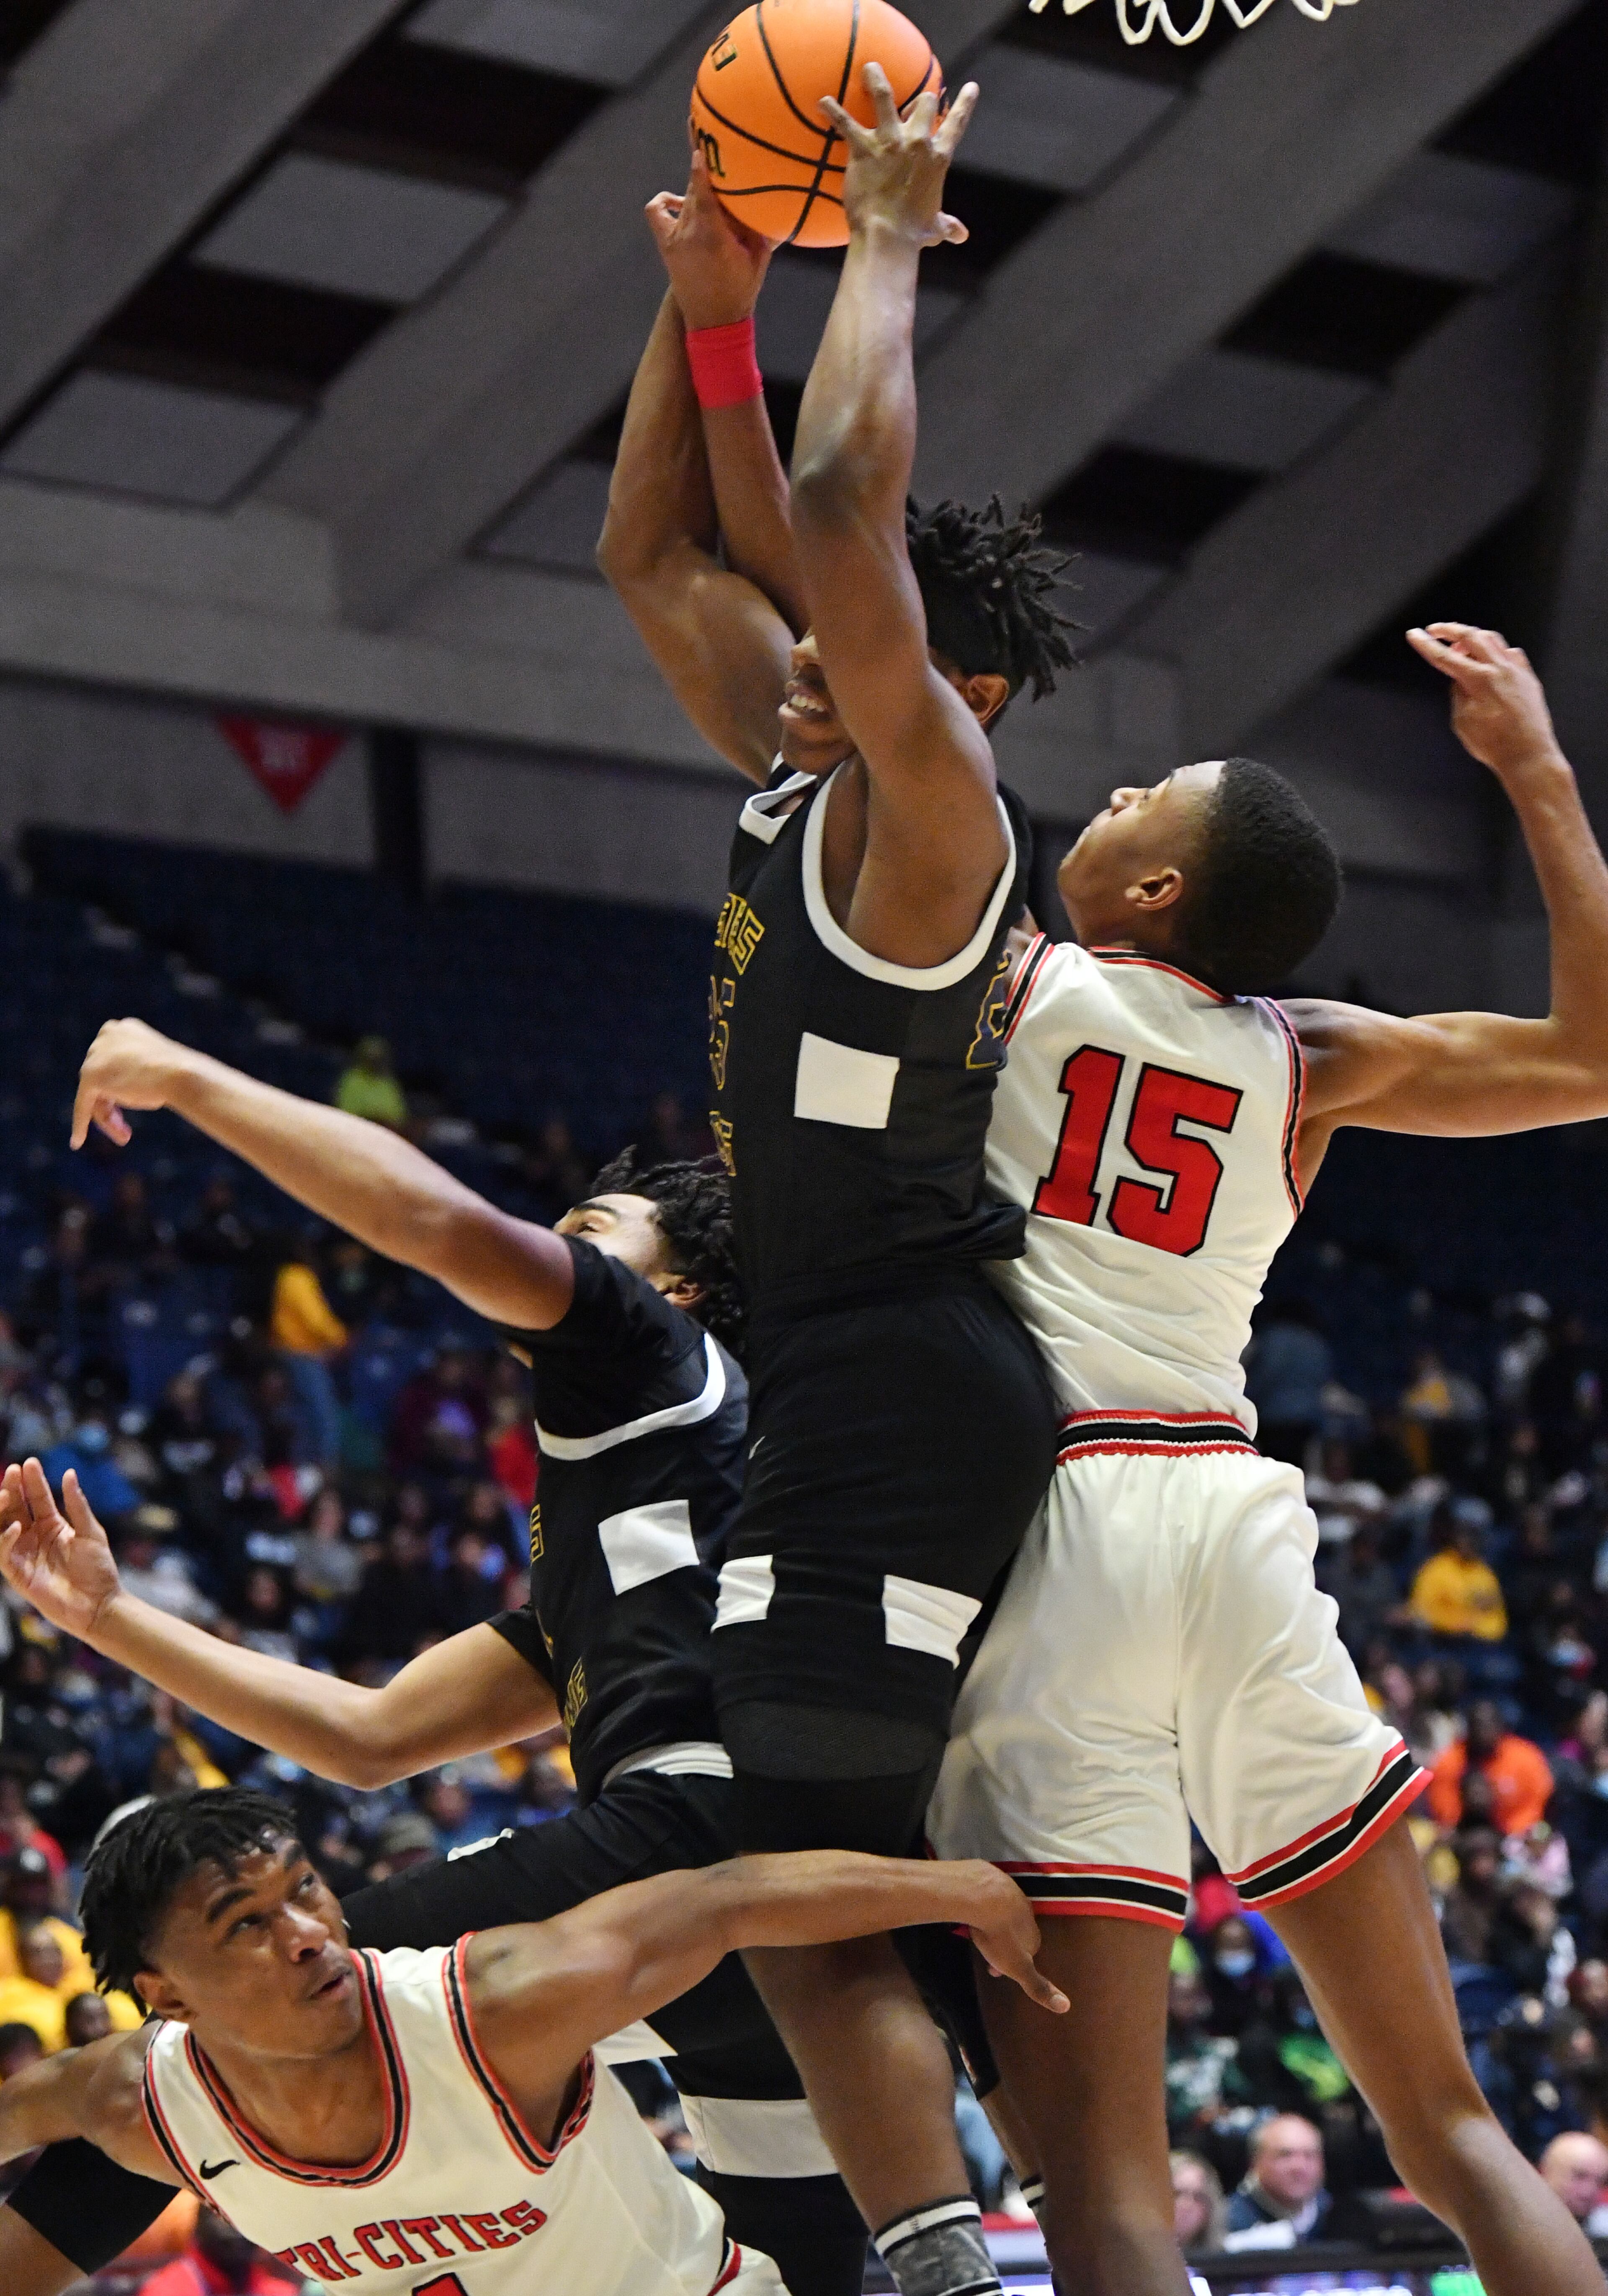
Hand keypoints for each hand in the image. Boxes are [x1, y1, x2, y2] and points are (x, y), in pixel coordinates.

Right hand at [0, 1460, 122, 1640]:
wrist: (99, 1604)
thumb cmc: (99, 1569)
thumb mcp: (91, 1532)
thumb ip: (77, 1504)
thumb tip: (69, 1473)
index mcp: (53, 1526)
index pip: (37, 1499)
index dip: (32, 1481)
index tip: (29, 1462)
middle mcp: (35, 1537)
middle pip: (17, 1508)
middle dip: (13, 1489)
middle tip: (13, 1471)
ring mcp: (25, 1554)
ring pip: (2, 1527)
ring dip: (1, 1510)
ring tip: (6, 1493)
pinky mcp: (18, 1574)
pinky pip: (4, 1553)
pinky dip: (5, 1539)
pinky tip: (17, 1526)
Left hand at [71, 1017, 188, 1149]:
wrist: (181, 1075)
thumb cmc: (179, 1075)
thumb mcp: (155, 1066)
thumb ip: (134, 1071)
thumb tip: (122, 1089)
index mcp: (122, 1029)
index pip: (110, 1061)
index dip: (118, 1088)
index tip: (126, 1105)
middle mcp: (106, 1035)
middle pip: (101, 1078)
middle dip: (112, 1106)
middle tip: (127, 1132)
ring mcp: (96, 1054)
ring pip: (94, 1093)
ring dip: (108, 1118)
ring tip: (125, 1136)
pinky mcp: (91, 1075)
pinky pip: (83, 1104)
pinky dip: (81, 1123)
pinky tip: (77, 1142)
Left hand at [646, 144, 773, 329]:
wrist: (713, 322)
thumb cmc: (739, 291)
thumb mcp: (758, 257)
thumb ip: (756, 226)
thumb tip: (759, 198)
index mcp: (713, 236)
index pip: (703, 193)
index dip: (701, 167)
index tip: (700, 145)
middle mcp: (689, 233)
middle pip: (694, 192)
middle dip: (704, 175)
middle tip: (715, 158)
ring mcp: (674, 238)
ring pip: (682, 200)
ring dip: (695, 192)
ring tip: (708, 190)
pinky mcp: (665, 245)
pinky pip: (657, 212)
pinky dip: (665, 202)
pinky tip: (678, 202)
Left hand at [819, 64, 975, 249]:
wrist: (887, 237)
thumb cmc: (912, 233)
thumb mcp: (933, 228)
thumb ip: (946, 225)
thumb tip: (960, 236)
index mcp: (938, 158)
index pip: (956, 125)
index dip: (964, 104)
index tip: (970, 88)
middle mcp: (917, 142)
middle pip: (924, 103)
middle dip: (918, 100)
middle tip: (906, 106)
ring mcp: (890, 142)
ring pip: (884, 97)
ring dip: (876, 80)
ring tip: (870, 68)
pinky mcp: (864, 148)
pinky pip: (845, 122)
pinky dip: (833, 111)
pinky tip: (823, 102)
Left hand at [956, 1863, 1068, 2013]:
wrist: (982, 1895)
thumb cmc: (1000, 1936)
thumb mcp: (1018, 1967)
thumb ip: (1039, 1987)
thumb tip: (1066, 2007)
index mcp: (1033, 1935)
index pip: (1029, 1952)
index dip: (1014, 1963)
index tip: (996, 1972)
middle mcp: (1026, 1912)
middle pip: (1017, 1931)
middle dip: (1004, 1942)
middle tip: (984, 1951)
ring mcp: (1010, 1892)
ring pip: (1004, 1912)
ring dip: (994, 1922)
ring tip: (977, 1930)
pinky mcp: (992, 1878)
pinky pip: (989, 1894)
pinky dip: (983, 1903)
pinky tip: (972, 1908)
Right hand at [1407, 624, 1564, 782]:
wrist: (1529, 755)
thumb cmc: (1495, 744)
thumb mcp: (1463, 721)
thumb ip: (1458, 694)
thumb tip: (1459, 679)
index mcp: (1479, 680)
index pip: (1445, 657)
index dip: (1427, 645)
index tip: (1414, 634)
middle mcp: (1500, 669)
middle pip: (1471, 636)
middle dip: (1450, 630)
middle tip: (1435, 629)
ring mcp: (1517, 670)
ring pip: (1493, 639)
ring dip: (1473, 636)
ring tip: (1460, 643)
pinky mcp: (1528, 677)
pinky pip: (1511, 652)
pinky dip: (1496, 650)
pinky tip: (1490, 659)